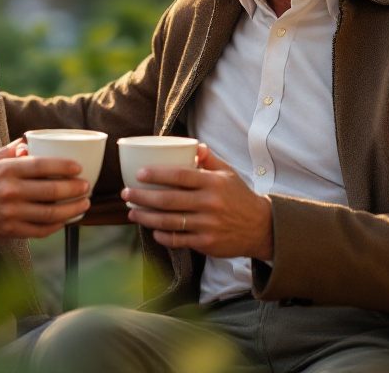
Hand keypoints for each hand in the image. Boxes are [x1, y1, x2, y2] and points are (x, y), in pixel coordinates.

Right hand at [0, 139, 89, 251]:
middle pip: (51, 191)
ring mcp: (10, 213)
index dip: (64, 167)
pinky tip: (65, 220)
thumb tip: (32, 142)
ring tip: (84, 204)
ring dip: (72, 210)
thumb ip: (11, 150)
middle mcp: (9, 192)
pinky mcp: (9, 231)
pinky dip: (56, 226)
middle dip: (75, 189)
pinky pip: (40, 231)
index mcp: (6, 170)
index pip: (42, 166)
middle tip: (87, 186)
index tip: (79, 168)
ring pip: (50, 214)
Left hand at [121, 144, 272, 260]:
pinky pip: (179, 240)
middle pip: (169, 200)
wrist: (262, 227)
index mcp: (213, 183)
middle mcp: (210, 204)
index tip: (138, 174)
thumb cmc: (239, 197)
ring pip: (169, 222)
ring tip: (132, 213)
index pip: (180, 176)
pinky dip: (162, 236)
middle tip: (126, 194)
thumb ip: (209, 160)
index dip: (157, 174)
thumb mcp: (228, 173)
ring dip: (146, 218)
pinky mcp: (207, 243)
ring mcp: (208, 225)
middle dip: (142, 197)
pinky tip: (152, 230)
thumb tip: (193, 145)